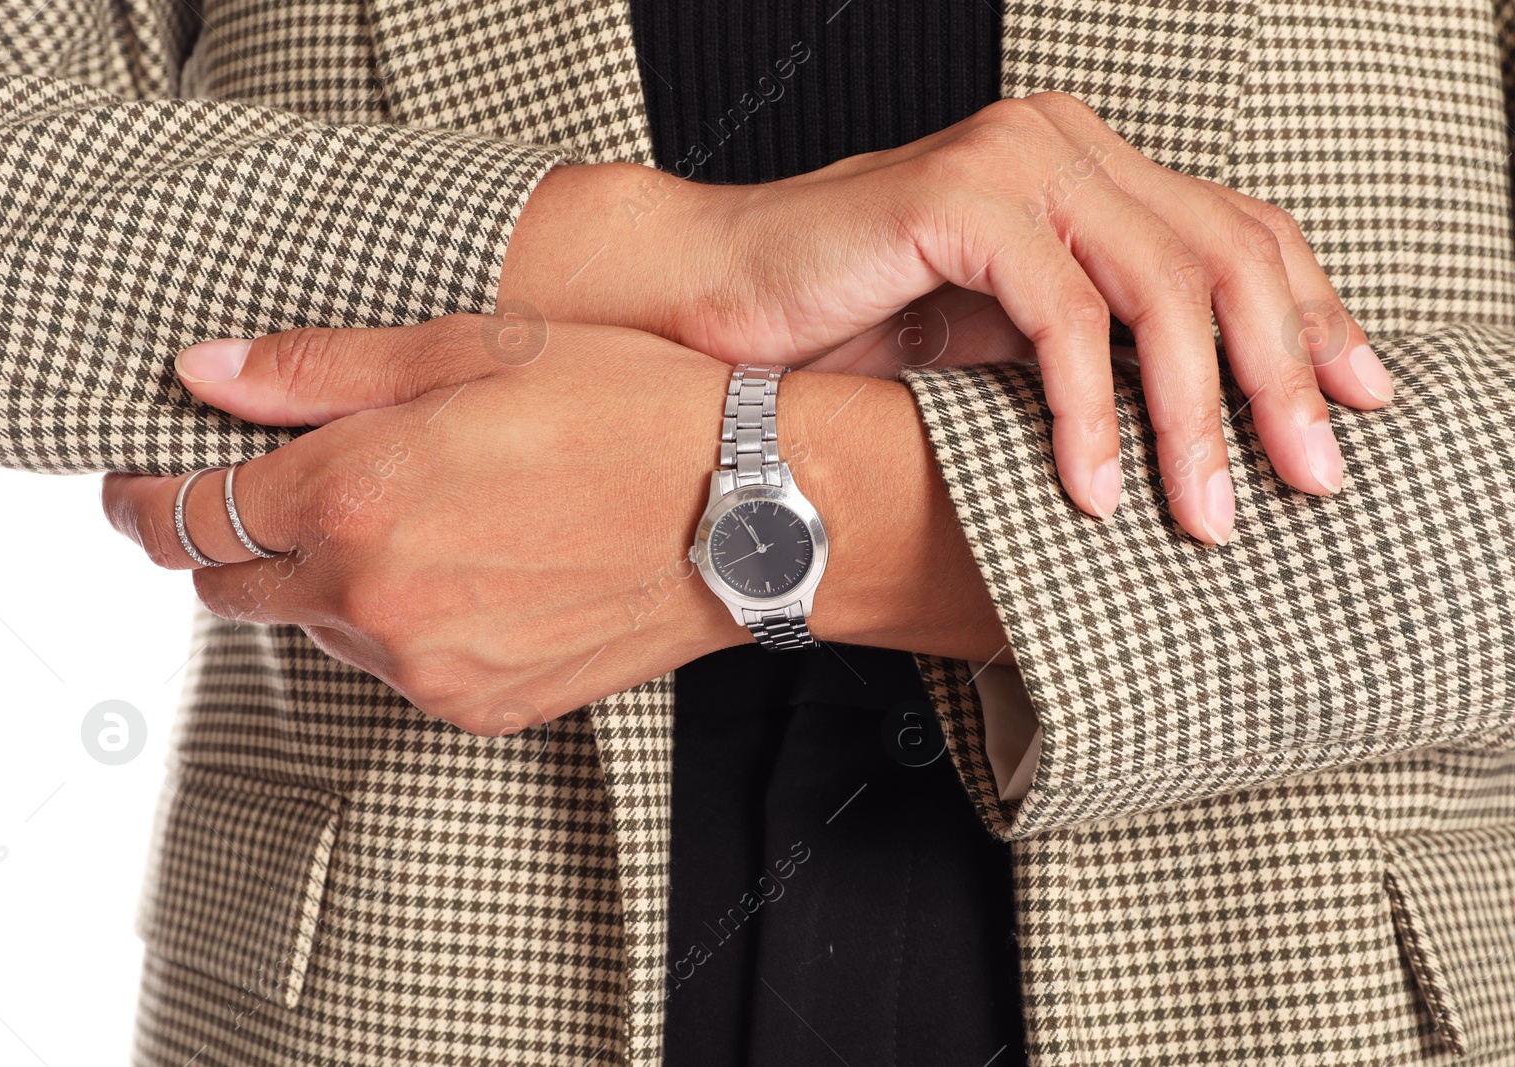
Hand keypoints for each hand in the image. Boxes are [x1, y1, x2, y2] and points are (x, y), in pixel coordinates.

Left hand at [105, 318, 1010, 732]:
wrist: (751, 511)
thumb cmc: (630, 410)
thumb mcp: (472, 347)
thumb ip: (317, 370)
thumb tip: (205, 374)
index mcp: (355, 496)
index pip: (185, 512)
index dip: (147, 492)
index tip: (146, 479)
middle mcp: (375, 598)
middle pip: (229, 585)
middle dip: (227, 536)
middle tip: (278, 485)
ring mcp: (426, 666)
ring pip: (315, 629)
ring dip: (323, 578)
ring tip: (411, 515)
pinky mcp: (477, 705)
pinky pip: (393, 668)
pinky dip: (398, 623)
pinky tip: (466, 566)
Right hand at [501, 91, 1393, 543]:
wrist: (713, 302)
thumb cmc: (849, 333)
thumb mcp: (1005, 346)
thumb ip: (1099, 350)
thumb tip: (1210, 430)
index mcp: (1084, 169)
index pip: (1239, 232)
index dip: (1313, 319)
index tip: (1356, 407)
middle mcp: (1061, 143)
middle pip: (1227, 254)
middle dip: (1281, 378)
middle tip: (1306, 480)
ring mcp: (1013, 157)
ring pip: (1162, 284)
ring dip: (1194, 413)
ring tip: (1204, 513)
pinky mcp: (959, 195)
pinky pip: (1063, 312)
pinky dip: (1090, 409)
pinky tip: (1094, 485)